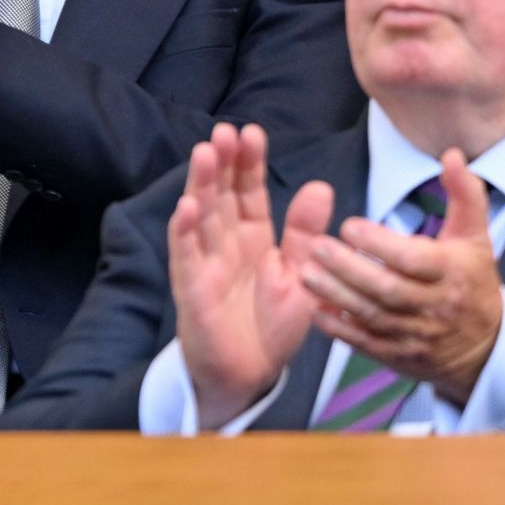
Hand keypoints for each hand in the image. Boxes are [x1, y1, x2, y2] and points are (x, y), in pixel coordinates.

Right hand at [171, 122, 333, 430]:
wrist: (250, 374)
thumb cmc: (273, 325)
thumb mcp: (301, 275)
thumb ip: (306, 233)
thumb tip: (320, 186)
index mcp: (255, 236)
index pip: (250, 191)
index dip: (250, 163)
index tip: (252, 132)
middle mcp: (227, 242)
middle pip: (222, 195)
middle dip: (223, 163)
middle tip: (225, 131)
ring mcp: (206, 261)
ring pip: (202, 216)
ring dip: (201, 184)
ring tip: (205, 153)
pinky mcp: (192, 287)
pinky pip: (186, 255)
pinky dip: (184, 231)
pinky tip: (186, 207)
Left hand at [304, 149, 503, 406]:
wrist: (486, 345)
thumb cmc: (472, 279)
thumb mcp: (475, 235)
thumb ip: (464, 193)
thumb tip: (454, 154)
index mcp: (451, 273)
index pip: (414, 260)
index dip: (380, 244)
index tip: (348, 225)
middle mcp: (434, 307)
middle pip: (388, 290)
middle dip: (349, 270)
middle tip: (316, 246)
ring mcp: (416, 335)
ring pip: (372, 317)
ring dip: (336, 297)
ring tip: (304, 274)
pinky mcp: (399, 356)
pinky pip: (367, 344)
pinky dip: (340, 329)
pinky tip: (315, 311)